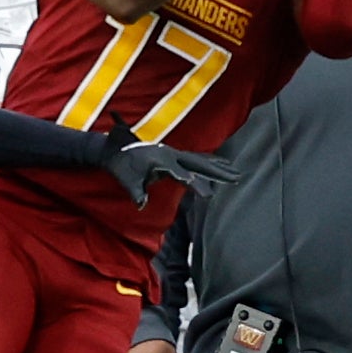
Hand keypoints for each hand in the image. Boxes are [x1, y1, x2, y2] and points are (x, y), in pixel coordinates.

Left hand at [102, 115, 237, 207]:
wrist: (114, 148)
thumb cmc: (121, 167)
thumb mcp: (127, 181)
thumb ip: (136, 192)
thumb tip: (141, 204)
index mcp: (159, 160)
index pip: (181, 174)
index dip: (194, 183)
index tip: (208, 193)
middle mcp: (169, 154)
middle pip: (198, 163)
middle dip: (218, 172)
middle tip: (236, 178)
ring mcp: (172, 153)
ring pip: (200, 160)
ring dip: (219, 166)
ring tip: (237, 173)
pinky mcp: (173, 155)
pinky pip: (196, 158)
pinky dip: (210, 161)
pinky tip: (222, 164)